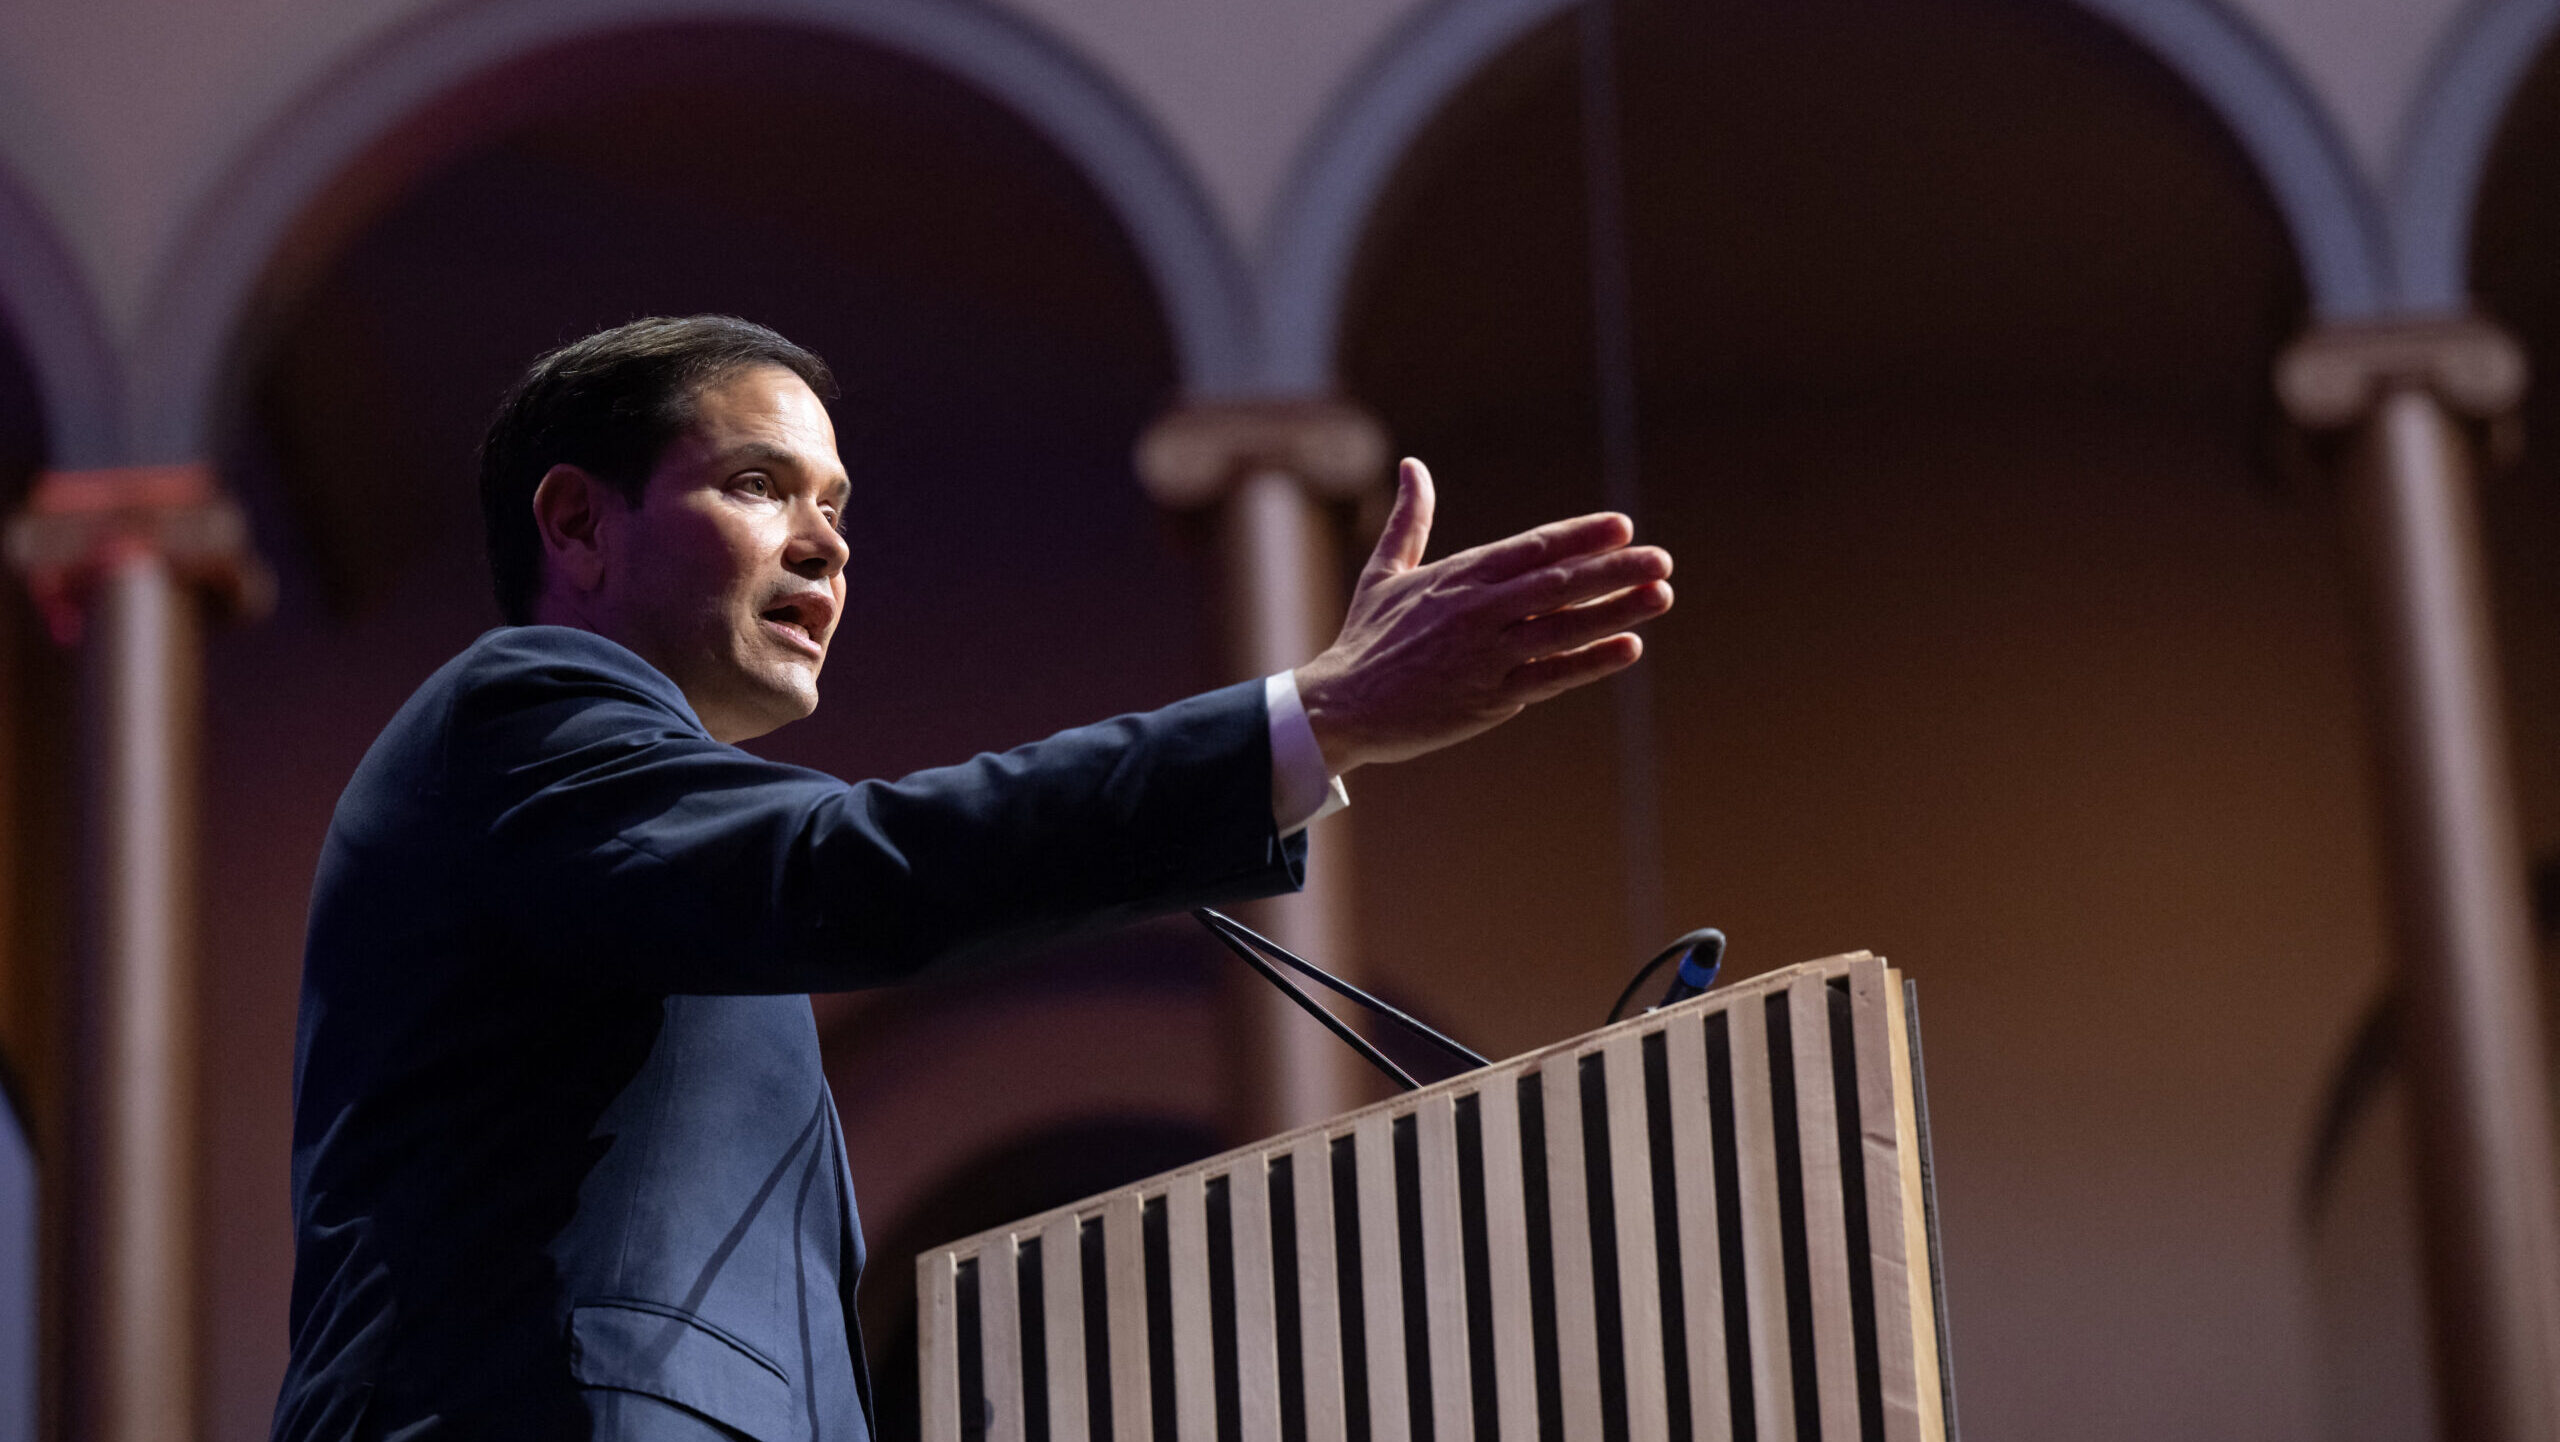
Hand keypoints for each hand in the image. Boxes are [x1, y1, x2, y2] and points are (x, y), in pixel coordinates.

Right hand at [1295, 457, 1672, 773]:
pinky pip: (1550, 675)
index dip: (1580, 536)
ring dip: (1616, 610)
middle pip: (1558, 583)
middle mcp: (1477, 611)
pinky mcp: (1490, 697)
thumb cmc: (1365, 639)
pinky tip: (1629, 647)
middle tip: (1661, 558)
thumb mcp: (1385, 573)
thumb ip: (1409, 520)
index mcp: (1458, 577)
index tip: (1622, 527)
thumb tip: (1410, 465)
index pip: (1531, 548)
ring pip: (1563, 628)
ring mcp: (1486, 654)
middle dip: (1614, 569)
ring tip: (1660, 595)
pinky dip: (1590, 662)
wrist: (1341, 707)